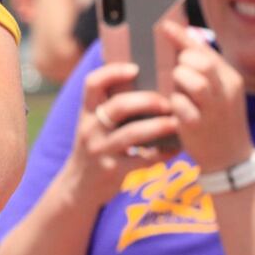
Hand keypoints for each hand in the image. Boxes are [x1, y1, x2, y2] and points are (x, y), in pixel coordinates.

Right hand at [61, 62, 176, 206]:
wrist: (78, 187)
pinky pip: (144, 160)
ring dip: (159, 126)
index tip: (136, 68)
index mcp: (87, 112)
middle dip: (147, 100)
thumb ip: (110, 104)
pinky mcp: (113, 172)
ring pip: (133, 134)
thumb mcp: (93, 124)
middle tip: (167, 101)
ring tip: (176, 122)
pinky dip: (163, 154)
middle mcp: (91, 129)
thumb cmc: (96, 146)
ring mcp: (101, 151)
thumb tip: (140, 75)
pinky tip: (176, 148)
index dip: (113, 72)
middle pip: (119, 106)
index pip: (92, 83)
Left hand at [161, 21, 253, 170]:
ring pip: (194, 81)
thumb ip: (205, 68)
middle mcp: (226, 92)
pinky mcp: (199, 127)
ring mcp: (214, 110)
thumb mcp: (220, 92)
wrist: (230, 158)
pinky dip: (173, 103)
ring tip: (177, 89)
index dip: (182, 37)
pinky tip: (174, 108)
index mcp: (230, 78)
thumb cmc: (218, 119)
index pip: (205, 50)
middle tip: (177, 72)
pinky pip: (180, 105)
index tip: (163, 26)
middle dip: (182, 63)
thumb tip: (184, 37)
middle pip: (200, 63)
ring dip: (178, 81)